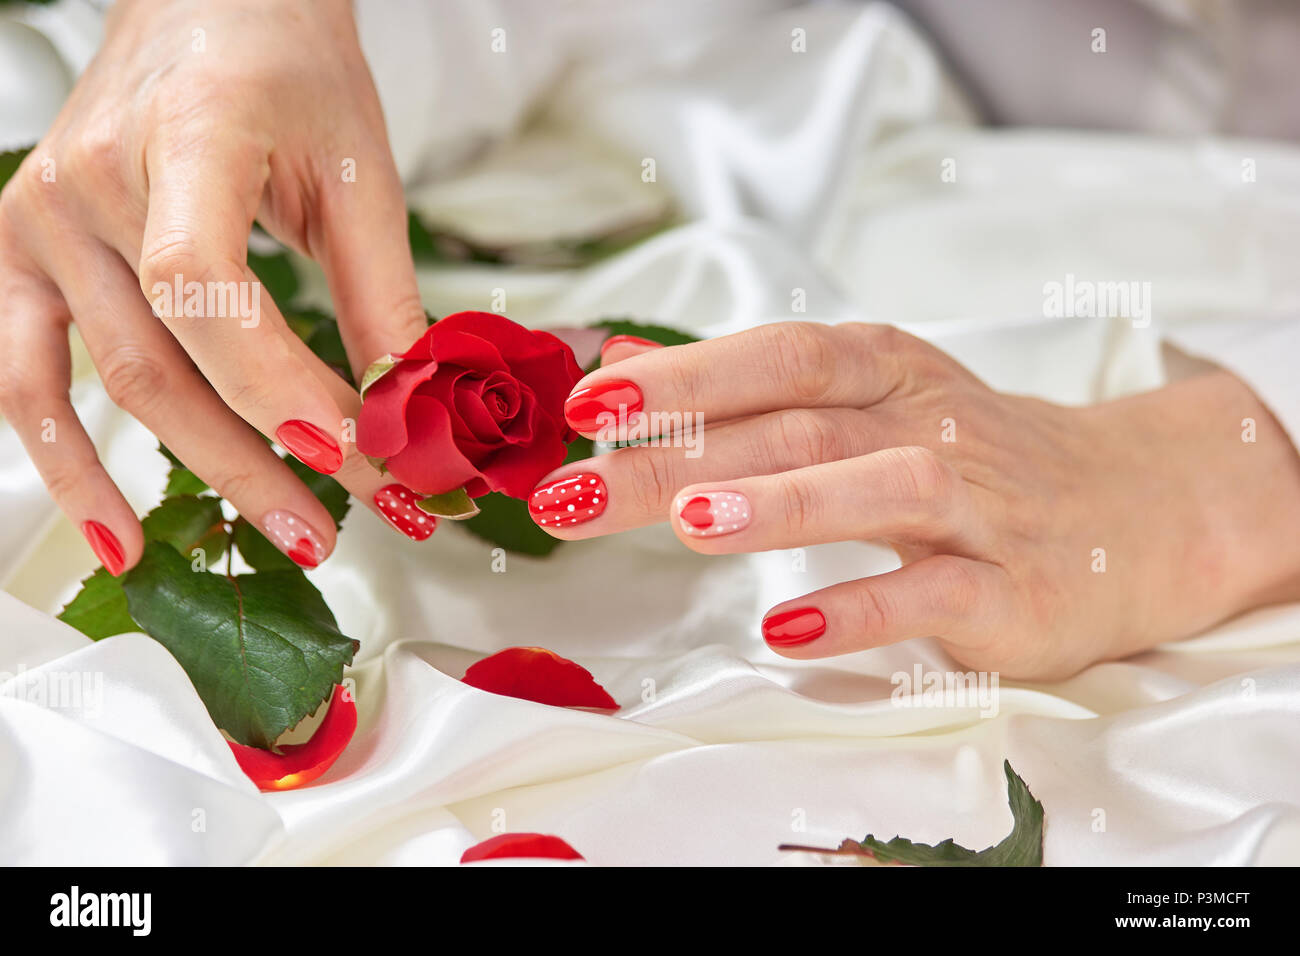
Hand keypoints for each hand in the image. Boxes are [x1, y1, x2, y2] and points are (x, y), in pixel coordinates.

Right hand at [0, 0, 433, 573]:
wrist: (212, 10)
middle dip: (261, 462)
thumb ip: (384, 298)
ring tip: (283, 539)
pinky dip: (67, 465)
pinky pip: (26, 380)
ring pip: (113, 386)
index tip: (355, 455)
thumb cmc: (288, 73)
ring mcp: (41, 221)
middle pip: (164, 362)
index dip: (275, 387)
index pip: (204, 290)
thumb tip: (416, 416)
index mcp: (184, 138)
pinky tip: (120, 536)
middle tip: (339, 528)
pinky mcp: (22, 254)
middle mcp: (90, 181)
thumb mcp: (360, 174)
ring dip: (199, 477)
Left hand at [531, 323, 1299, 678]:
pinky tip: (791, 627)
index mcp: (888, 373)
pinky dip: (864, 608)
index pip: (779, 358)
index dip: (686, 373)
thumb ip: (749, 386)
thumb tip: (624, 363)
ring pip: (878, 489)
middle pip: (797, 429)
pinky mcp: (1012, 589)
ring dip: (781, 504)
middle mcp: (929, 426)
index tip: (589, 403)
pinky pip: (935, 595)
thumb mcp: (871, 399)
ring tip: (687, 524)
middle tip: (574, 490)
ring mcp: (977, 507)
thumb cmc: (974, 458)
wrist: (1136, 512)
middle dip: (679, 456)